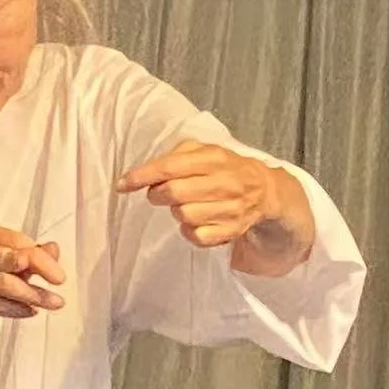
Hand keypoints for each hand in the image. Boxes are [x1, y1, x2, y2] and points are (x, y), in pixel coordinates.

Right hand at [0, 221, 66, 338]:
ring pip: (1, 284)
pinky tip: (31, 311)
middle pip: (4, 258)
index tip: (58, 273)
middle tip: (59, 278)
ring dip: (32, 294)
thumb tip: (53, 250)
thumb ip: (33, 255)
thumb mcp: (14, 263)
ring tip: (54, 302)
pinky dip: (16, 309)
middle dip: (36, 267)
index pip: (14, 240)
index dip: (40, 256)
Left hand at [116, 140, 313, 274]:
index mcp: (215, 158)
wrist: (265, 190)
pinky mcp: (231, 231)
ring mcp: (230, 209)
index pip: (171, 166)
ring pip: (184, 216)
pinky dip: (188, 231)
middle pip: (175, 193)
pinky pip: (196, 237)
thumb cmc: (226, 169)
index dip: (143, 176)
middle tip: (158, 193)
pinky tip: (194, 222)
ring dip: (176, 212)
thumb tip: (145, 174)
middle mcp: (225, 182)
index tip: (122, 184)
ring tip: (185, 204)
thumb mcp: (206, 151)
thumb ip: (177, 156)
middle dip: (157, 194)